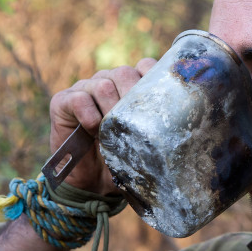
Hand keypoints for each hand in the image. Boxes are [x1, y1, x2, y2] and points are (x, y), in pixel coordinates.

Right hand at [49, 58, 155, 192]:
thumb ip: (160, 129)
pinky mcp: (63, 101)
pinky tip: (94, 130)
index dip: (154, 77)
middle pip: (124, 73)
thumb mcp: (146, 145)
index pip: (145, 66)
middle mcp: (109, 82)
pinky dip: (89, 114)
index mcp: (131, 86)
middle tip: (137, 122)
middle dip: (134, 96)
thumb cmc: (123, 161)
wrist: (93, 184)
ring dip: (111, 108)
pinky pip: (79, 98)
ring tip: (113, 131)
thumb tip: (188, 129)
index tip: (162, 98)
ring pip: (103, 84)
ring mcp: (85, 89)